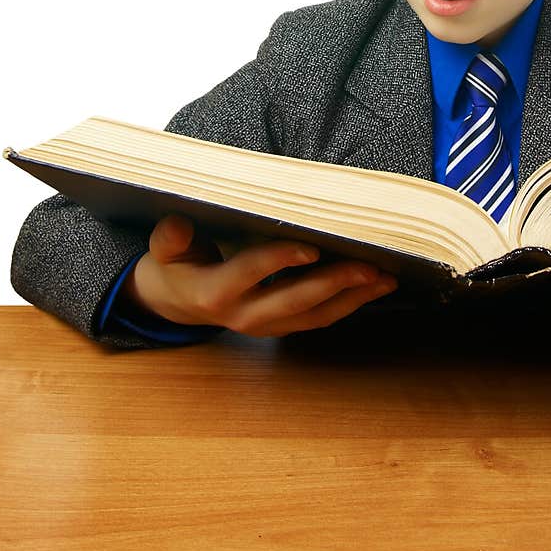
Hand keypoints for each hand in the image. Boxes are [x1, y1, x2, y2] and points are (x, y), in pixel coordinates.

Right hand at [120, 213, 398, 336]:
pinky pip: (321, 318)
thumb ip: (170, 238)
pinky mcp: (283, 327)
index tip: (311, 248)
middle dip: (335, 283)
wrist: (177, 303)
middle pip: (295, 299)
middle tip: (370, 267)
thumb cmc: (176, 266)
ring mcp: (267, 326)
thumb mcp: (163, 252)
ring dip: (354, 297)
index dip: (280, 260)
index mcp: (215, 293)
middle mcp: (244, 315)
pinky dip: (351, 303)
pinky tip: (376, 287)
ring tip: (386, 278)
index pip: (252, 272)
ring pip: (316, 315)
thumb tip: (176, 224)